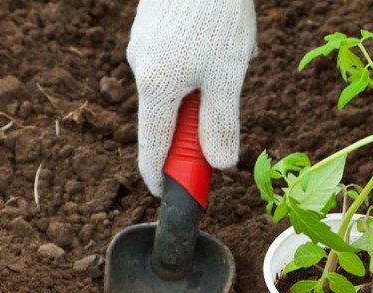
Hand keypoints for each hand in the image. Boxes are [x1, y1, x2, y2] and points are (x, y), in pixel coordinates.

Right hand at [127, 0, 256, 196]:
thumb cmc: (217, 12)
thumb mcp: (228, 74)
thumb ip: (221, 123)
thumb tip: (219, 164)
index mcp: (156, 87)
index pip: (153, 149)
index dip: (162, 178)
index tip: (172, 195)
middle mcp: (141, 69)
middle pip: (167, 119)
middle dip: (200, 119)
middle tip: (228, 97)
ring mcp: (142, 47)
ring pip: (177, 88)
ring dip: (206, 86)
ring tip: (231, 52)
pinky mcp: (150, 30)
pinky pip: (177, 63)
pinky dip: (201, 65)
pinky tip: (221, 37)